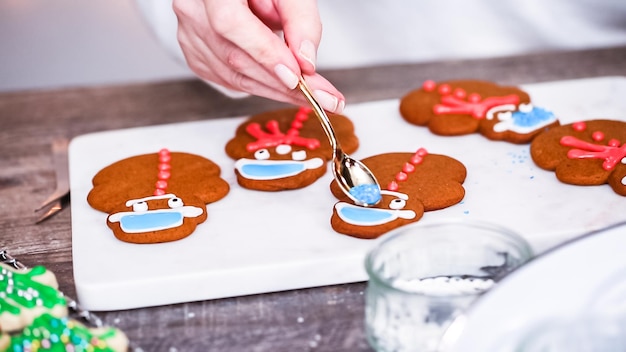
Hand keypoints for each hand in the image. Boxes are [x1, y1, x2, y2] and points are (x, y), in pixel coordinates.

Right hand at [173, 0, 344, 112]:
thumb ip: (300, 18)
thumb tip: (306, 61)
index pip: (231, 24)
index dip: (265, 54)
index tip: (297, 77)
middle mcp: (193, 10)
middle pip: (235, 58)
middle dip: (284, 85)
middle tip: (324, 98)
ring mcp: (190, 35)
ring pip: (233, 76)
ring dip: (277, 91)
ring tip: (314, 96)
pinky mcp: (197, 54)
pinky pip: (230, 80)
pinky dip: (261, 86)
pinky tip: (284, 87)